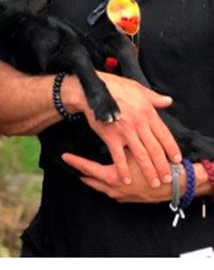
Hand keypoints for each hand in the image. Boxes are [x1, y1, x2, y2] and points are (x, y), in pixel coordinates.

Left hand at [61, 150, 172, 202]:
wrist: (175, 184)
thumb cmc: (156, 165)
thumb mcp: (136, 151)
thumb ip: (121, 143)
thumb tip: (109, 129)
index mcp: (113, 176)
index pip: (87, 168)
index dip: (75, 162)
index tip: (65, 157)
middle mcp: (114, 189)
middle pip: (91, 181)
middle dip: (81, 173)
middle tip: (72, 165)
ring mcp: (121, 196)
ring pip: (100, 187)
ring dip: (92, 179)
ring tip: (84, 172)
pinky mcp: (129, 199)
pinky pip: (111, 192)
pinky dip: (105, 185)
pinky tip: (105, 179)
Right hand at [65, 72, 179, 186]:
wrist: (92, 90)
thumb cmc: (115, 87)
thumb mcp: (138, 88)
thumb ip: (154, 98)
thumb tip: (168, 101)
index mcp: (147, 113)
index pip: (164, 134)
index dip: (171, 148)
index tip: (177, 159)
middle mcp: (139, 124)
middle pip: (155, 149)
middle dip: (162, 165)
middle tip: (168, 178)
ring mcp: (125, 132)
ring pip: (141, 156)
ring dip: (149, 171)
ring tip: (154, 182)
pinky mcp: (111, 138)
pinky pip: (119, 157)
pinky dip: (123, 170)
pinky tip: (126, 179)